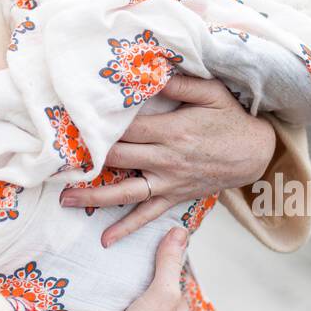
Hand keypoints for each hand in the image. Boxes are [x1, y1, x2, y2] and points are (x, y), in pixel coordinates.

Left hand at [60, 74, 276, 245]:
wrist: (257, 154)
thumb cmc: (231, 118)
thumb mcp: (211, 93)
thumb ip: (179, 84)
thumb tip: (149, 71)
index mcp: (171, 131)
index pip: (126, 130)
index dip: (97, 127)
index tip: (69, 124)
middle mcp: (166, 159)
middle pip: (118, 159)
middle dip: (85, 160)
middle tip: (53, 161)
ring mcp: (169, 182)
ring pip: (126, 192)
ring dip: (94, 197)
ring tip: (65, 199)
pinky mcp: (175, 197)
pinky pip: (148, 215)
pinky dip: (127, 229)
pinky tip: (106, 239)